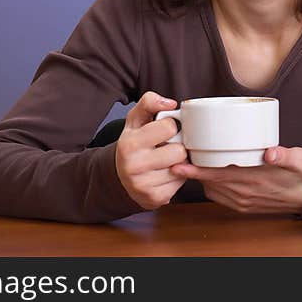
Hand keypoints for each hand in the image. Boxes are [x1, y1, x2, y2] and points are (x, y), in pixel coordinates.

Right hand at [115, 91, 188, 209]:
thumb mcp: (136, 119)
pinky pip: (180, 185)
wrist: (120, 176)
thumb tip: (170, 103)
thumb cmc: (133, 142)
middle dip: (177, 146)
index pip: (169, 127)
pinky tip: (165, 173)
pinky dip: (176, 178)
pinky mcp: (155, 199)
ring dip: (178, 163)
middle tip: (167, 146)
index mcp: (130, 143)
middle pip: (179, 151)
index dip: (170, 126)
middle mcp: (134, 166)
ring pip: (181, 168)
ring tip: (165, 160)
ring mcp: (144, 185)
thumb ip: (150, 102)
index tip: (164, 130)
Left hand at [171, 146, 301, 213]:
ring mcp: (245, 202)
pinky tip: (210, 176)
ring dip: (202, 180)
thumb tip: (272, 152)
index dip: (197, 170)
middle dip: (193, 172)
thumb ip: (285, 155)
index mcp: (255, 180)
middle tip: (179, 157)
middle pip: (210, 184)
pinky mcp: (246, 207)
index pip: (218, 175)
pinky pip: (221, 199)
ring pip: (213, 191)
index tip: (180, 163)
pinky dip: (211, 188)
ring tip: (192, 165)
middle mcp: (246, 194)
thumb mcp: (300, 159)